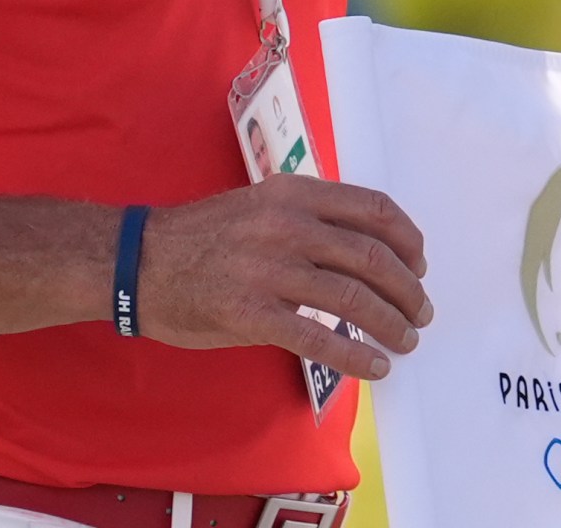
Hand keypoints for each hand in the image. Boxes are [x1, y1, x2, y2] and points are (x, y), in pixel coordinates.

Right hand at [138, 176, 432, 381]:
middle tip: (420, 313)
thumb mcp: (263, 203)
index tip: (420, 264)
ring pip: (353, 299)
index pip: (375, 210)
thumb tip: (368, 246)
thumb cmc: (204, 235)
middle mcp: (289, 225)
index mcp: (296, 193)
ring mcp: (269, 269)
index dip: (409, 240)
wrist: (140, 261)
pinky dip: (355, 356)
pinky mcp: (250, 313)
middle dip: (408, 290)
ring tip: (405, 342)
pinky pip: (317, 339)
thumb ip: (311, 215)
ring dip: (390, 324)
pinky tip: (373, 368)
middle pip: (373, 258)